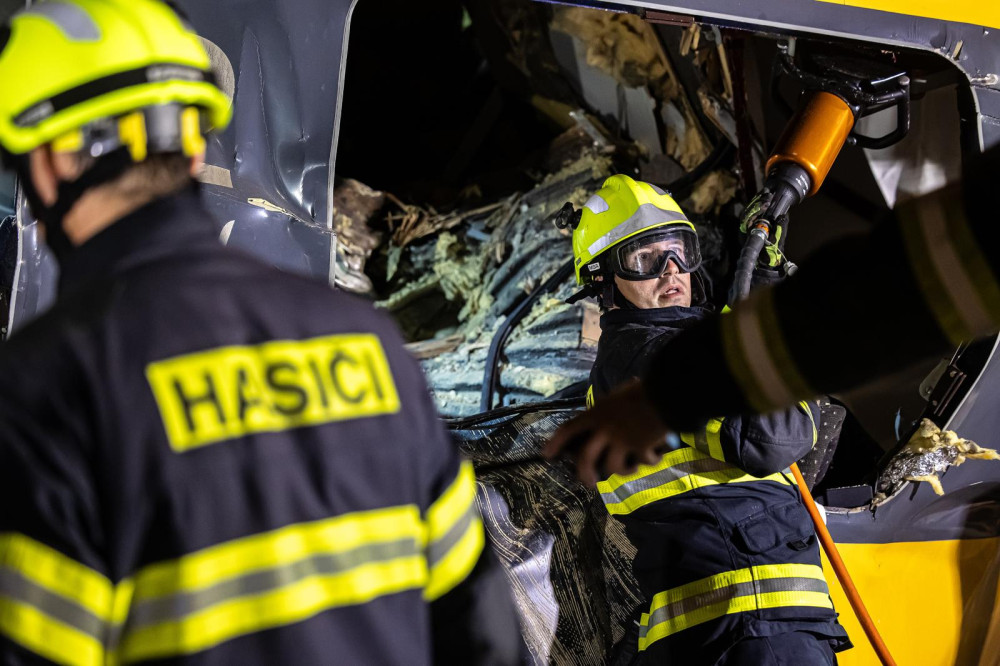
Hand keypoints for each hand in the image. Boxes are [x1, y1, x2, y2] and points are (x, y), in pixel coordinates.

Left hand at [545, 380, 668, 486]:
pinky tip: (654, 457)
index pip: (568, 430)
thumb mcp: (615, 398)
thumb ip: (605, 412)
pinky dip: (649, 462)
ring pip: (613, 467)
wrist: (664, 394)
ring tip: (630, 468)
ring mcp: (622, 440)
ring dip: (622, 471)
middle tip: (589, 482)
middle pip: (585, 459)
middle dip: (585, 475)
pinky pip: (642, 462)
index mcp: (596, 414)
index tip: (545, 456)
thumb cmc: (640, 391)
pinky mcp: (640, 448)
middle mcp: (604, 429)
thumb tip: (598, 421)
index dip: (554, 443)